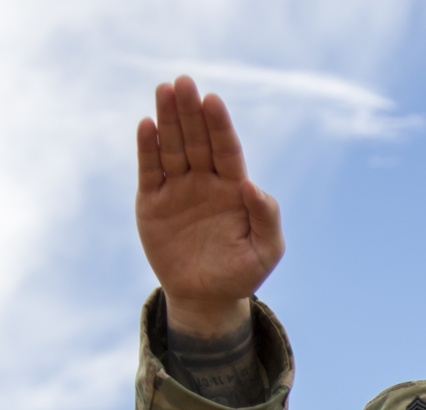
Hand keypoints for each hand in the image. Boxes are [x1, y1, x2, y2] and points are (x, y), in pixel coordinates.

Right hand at [135, 76, 283, 335]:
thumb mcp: (265, 251)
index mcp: (233, 188)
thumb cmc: (241, 274)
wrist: (206, 300)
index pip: (226, 150)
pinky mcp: (153, 202)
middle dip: (191, 111)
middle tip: (184, 82)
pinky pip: (150, 170)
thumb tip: (253, 186)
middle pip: (198, 140)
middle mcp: (205, 181)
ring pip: (173, 148)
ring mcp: (178, 189)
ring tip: (165, 90)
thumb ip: (267, 218)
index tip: (212, 100)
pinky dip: (148, 149)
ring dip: (169, 119)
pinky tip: (148, 126)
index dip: (219, 125)